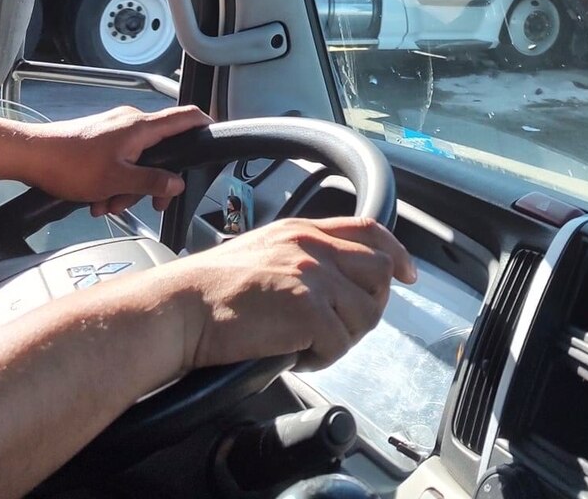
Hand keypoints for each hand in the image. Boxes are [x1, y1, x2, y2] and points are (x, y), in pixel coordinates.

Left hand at [23, 105, 210, 215]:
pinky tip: (97, 198)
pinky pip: (119, 160)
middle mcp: (130, 122)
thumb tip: (177, 184)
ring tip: (107, 204)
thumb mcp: (117, 181)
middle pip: (161, 149)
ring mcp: (114, 129)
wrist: (32, 156)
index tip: (215, 138)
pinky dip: (114, 180)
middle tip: (149, 204)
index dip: (205, 126)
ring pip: (137, 159)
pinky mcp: (100, 138)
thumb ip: (152, 182)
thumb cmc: (71, 165)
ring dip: (128, 186)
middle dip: (154, 180)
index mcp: (140, 126)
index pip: (185, 117)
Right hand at [165, 217, 418, 371]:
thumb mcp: (264, 251)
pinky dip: (322, 357)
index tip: (408, 272)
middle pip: (379, 272)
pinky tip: (295, 355)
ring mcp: (313, 276)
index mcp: (303, 230)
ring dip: (342, 336)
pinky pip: (340, 342)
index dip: (396, 251)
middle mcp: (313, 247)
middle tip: (339, 327)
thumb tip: (332, 282)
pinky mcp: (307, 309)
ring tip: (306, 343)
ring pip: (365, 313)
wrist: (180, 307)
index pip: (368, 230)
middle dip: (370, 304)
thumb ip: (301, 256)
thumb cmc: (209, 290)